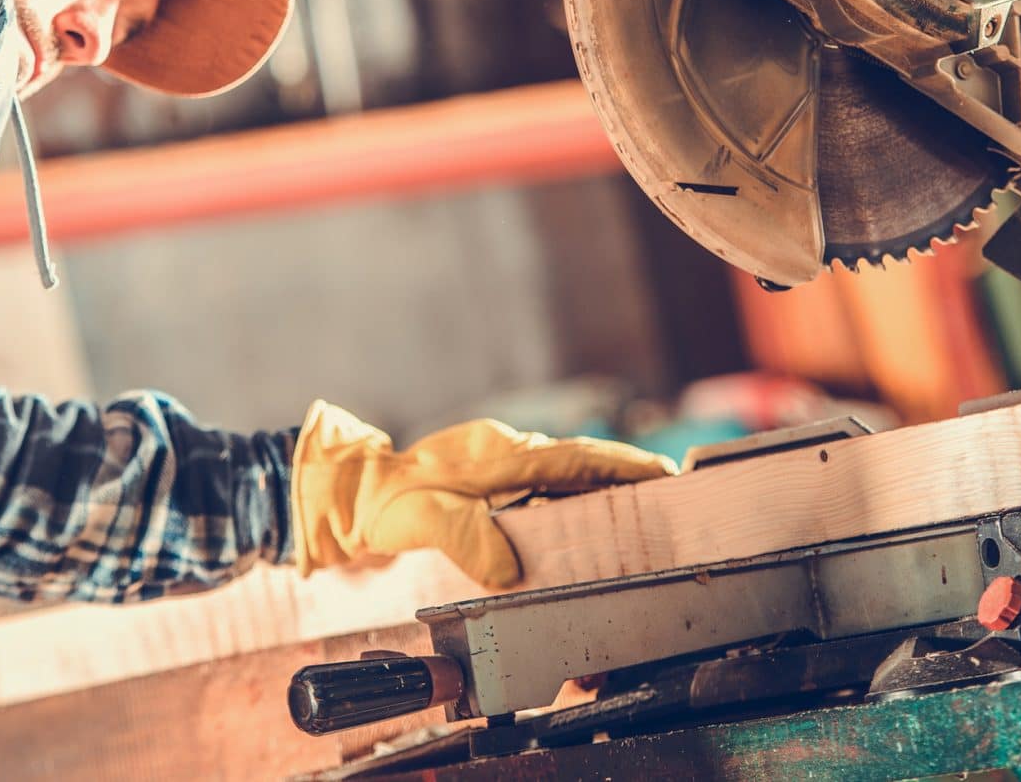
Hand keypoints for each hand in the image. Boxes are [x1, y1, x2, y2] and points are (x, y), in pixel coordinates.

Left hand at [290, 400, 674, 587]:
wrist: (353, 494)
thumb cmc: (387, 505)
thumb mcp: (427, 522)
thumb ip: (469, 541)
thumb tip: (508, 571)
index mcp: (501, 454)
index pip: (576, 458)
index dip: (624, 467)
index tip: (664, 473)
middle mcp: (505, 449)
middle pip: (579, 460)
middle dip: (624, 475)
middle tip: (667, 492)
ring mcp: (497, 460)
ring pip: (562, 472)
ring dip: (597, 488)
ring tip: (636, 510)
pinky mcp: (487, 476)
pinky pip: (541, 484)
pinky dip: (568, 499)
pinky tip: (578, 522)